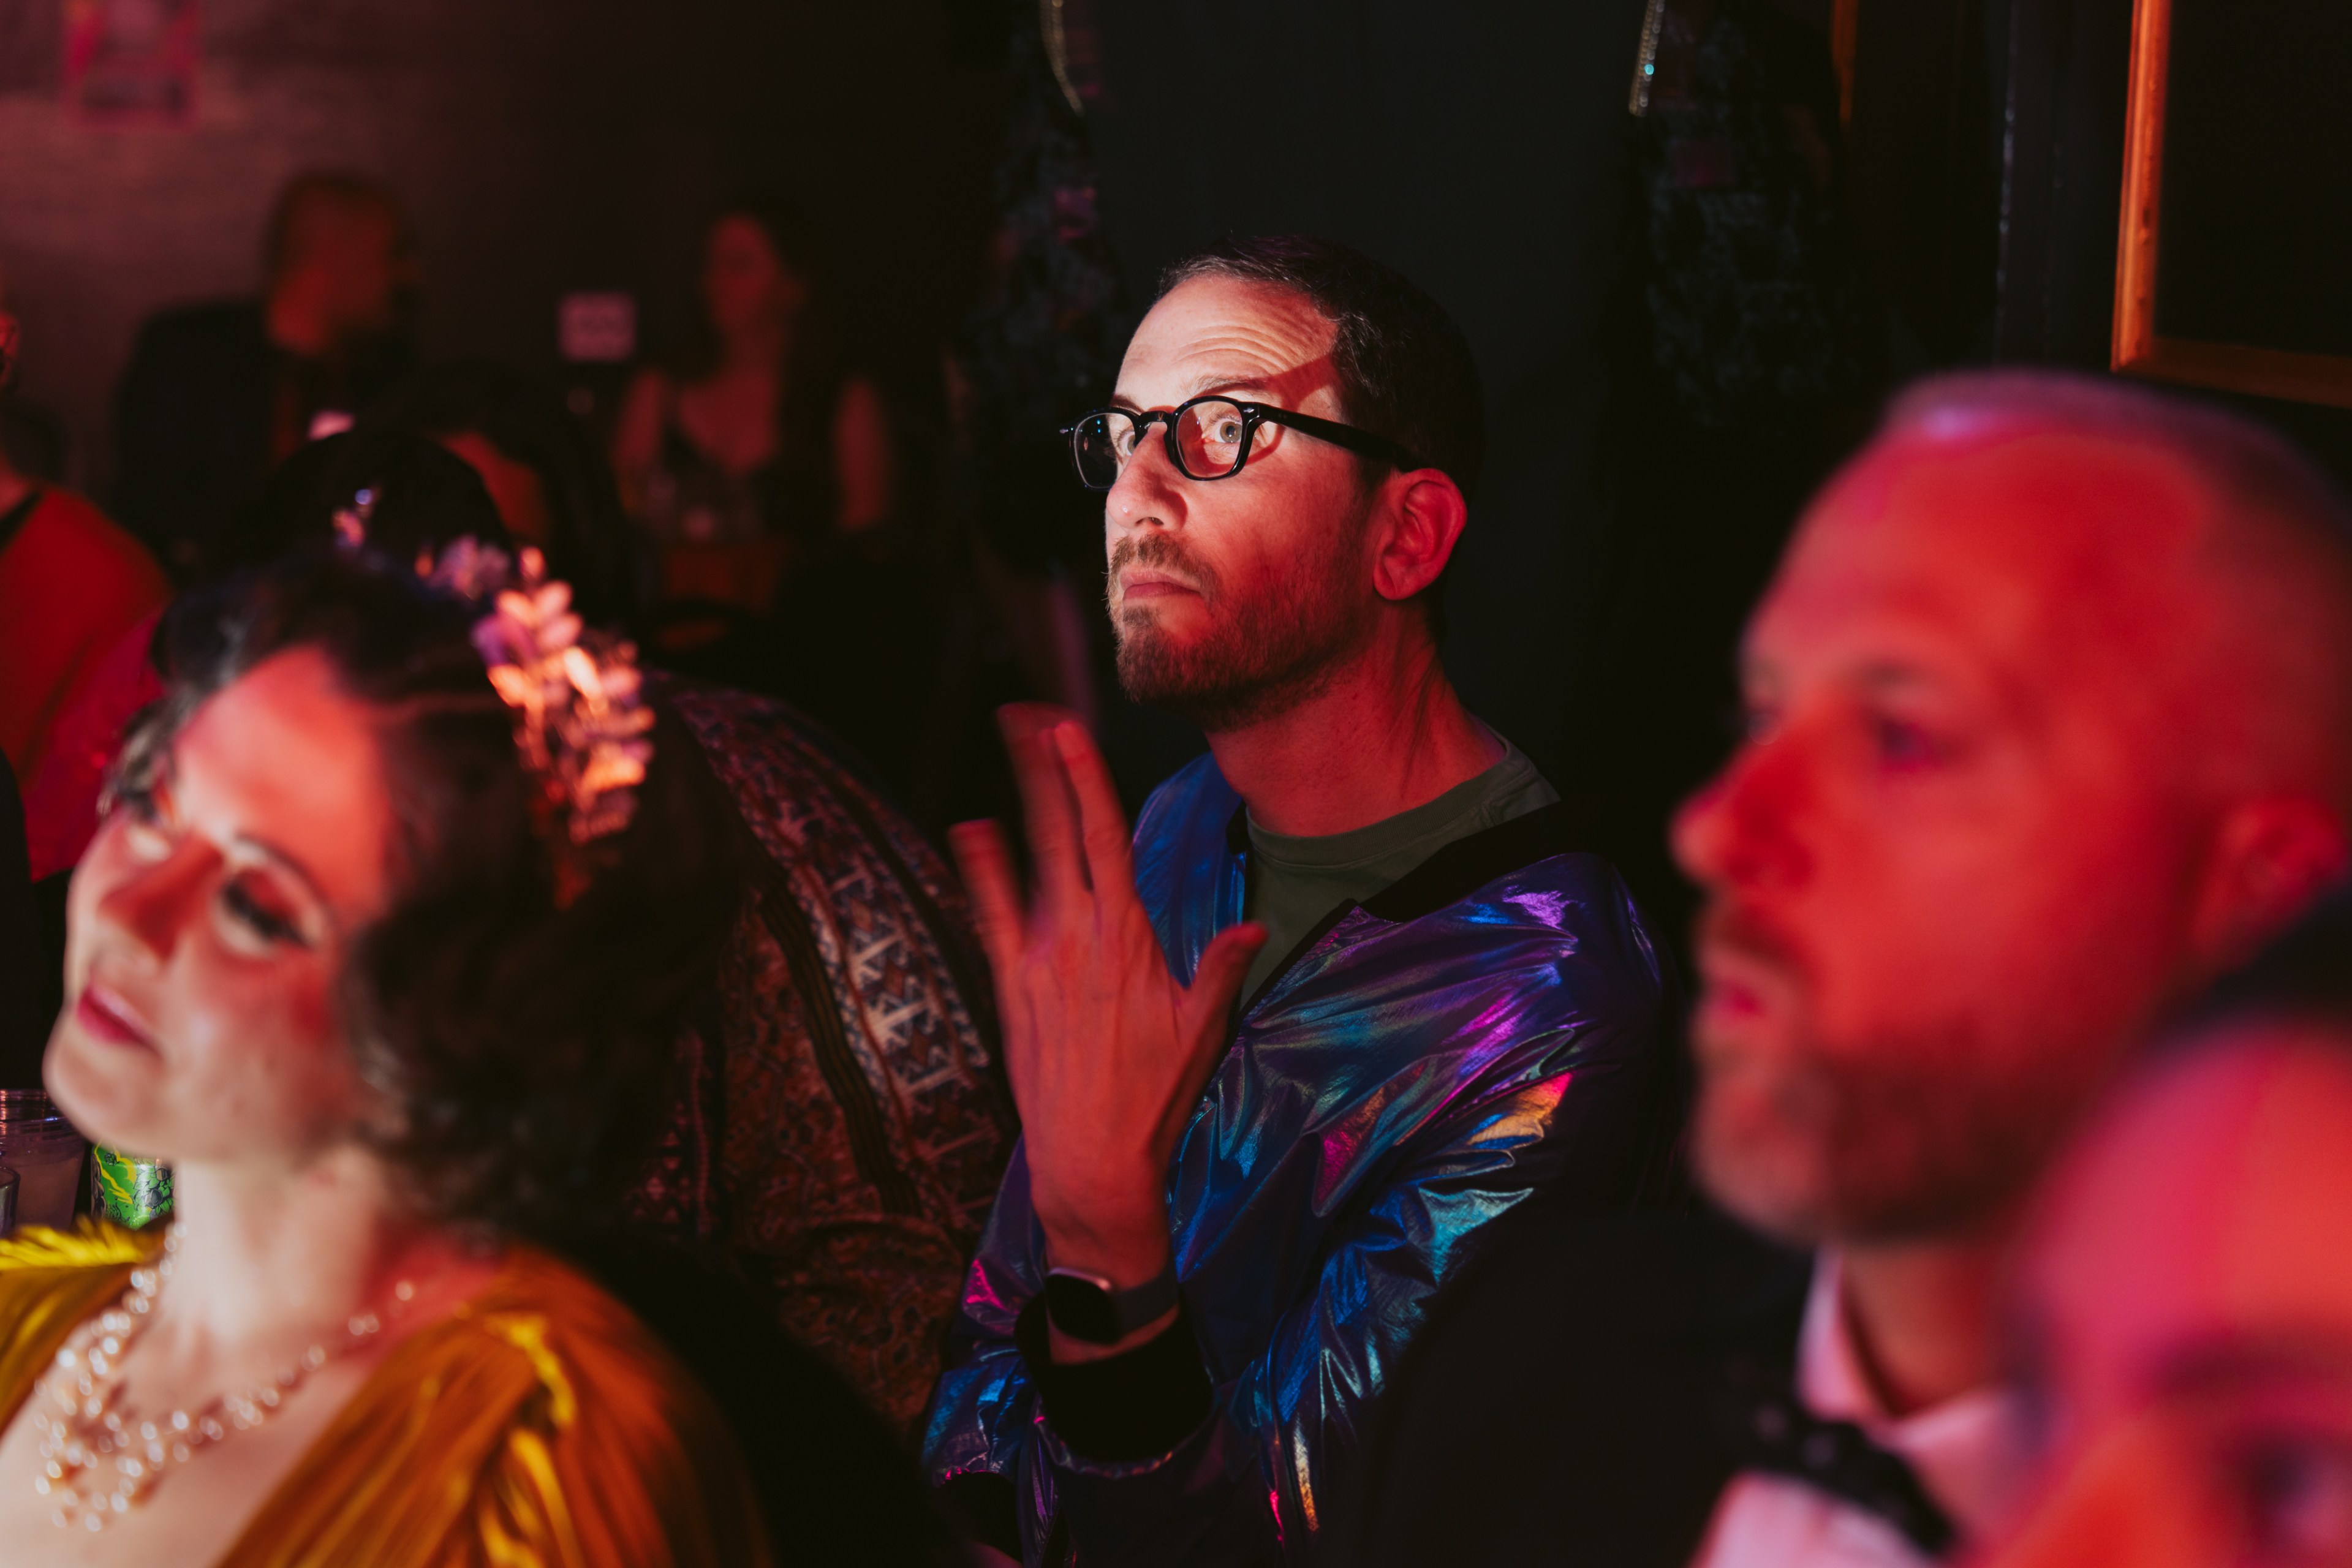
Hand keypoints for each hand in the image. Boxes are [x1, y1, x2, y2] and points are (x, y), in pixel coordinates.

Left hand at [953, 707, 1263, 1322]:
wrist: (1093, 1159)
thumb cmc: (1154, 1096)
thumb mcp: (1202, 1029)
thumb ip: (1220, 968)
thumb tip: (1253, 926)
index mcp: (1128, 937)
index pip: (1106, 837)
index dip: (1085, 777)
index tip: (1069, 729)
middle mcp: (1078, 935)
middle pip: (1059, 831)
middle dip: (1045, 768)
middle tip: (1030, 713)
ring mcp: (1037, 958)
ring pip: (1025, 861)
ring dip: (1016, 801)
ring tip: (1004, 749)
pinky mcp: (1010, 988)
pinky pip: (989, 914)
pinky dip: (980, 869)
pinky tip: (969, 830)